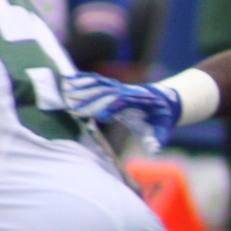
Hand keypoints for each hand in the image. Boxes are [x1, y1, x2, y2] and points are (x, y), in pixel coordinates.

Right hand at [59, 71, 182, 149]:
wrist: (167, 100)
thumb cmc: (163, 118)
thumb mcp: (164, 129)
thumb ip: (158, 140)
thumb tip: (154, 151)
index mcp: (137, 102)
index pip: (122, 103)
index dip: (111, 108)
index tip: (99, 117)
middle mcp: (127, 92)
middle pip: (105, 92)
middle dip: (89, 97)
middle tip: (70, 103)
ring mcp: (119, 88)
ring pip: (99, 85)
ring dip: (82, 87)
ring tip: (63, 89)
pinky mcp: (114, 88)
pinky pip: (96, 82)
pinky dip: (82, 80)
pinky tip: (67, 79)